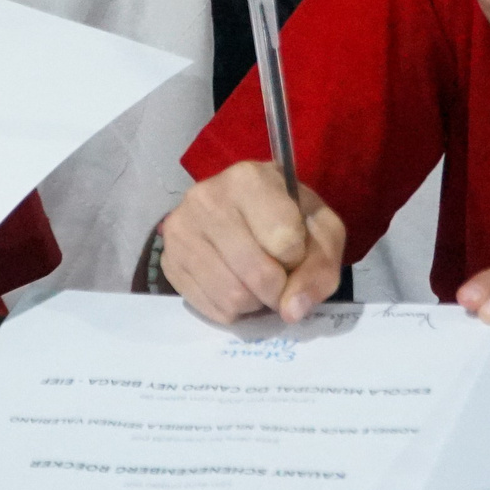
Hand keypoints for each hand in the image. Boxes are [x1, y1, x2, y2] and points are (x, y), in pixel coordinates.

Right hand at [158, 161, 345, 323]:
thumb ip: (319, 268)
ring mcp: (180, 230)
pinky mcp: (168, 261)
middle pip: (257, 274)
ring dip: (256, 303)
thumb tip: (291, 310)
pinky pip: (209, 307)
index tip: (294, 248)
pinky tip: (236, 286)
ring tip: (258, 283)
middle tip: (280, 280)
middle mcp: (206, 197)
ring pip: (232, 296)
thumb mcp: (321, 231)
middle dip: (278, 290)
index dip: (299, 258)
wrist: (246, 212)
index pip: (286, 242)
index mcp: (248, 178)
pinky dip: (232, 310)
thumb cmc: (289, 217)